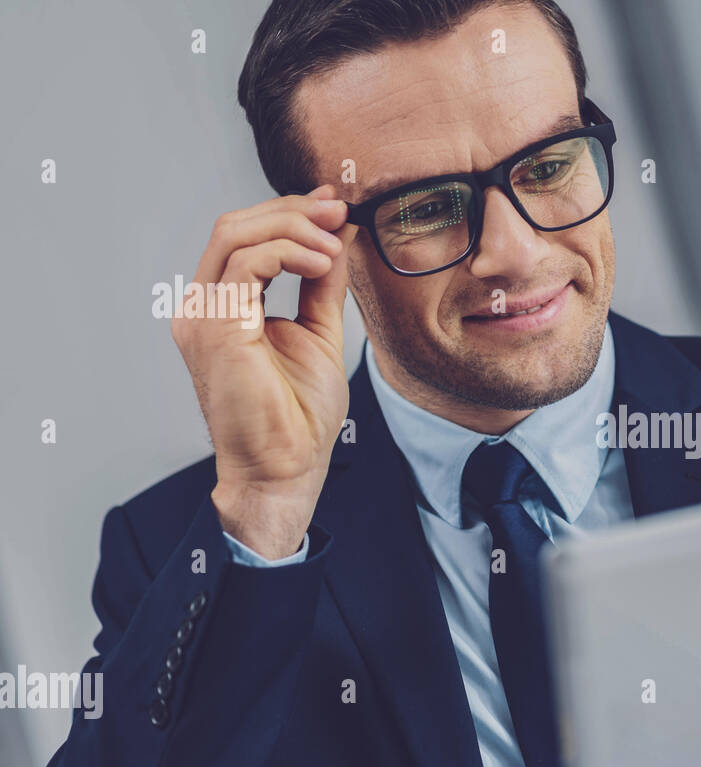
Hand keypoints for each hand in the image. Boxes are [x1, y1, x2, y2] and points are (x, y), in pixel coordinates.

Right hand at [171, 185, 357, 557]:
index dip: (288, 211)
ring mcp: (203, 317)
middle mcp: (203, 308)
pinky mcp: (216, 329)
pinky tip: (323, 263)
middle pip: (235, 226)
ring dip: (294, 228)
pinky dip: (288, 252)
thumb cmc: (297, 417)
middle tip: (339, 211)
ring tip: (336, 244)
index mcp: (222, 308)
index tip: (333, 205)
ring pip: (236, 235)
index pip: (244, 238)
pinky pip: (246, 265)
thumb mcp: (319, 332)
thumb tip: (339, 236)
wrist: (287, 469)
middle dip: (293, 210)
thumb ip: (322, 284)